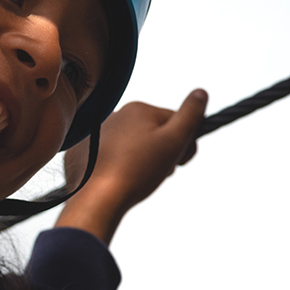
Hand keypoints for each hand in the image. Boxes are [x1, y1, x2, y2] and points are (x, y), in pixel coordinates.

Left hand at [55, 88, 206, 244]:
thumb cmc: (138, 170)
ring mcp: (99, 133)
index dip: (184, 144)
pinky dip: (123, 165)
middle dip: (164, 152)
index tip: (180, 162)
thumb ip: (190, 116)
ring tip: (140, 177)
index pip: (175, 121)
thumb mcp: (173, 141)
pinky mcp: (88, 151)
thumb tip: (201, 92)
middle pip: (154, 133)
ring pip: (136, 145)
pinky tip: (123, 178)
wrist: (99, 197)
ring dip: (146, 160)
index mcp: (137, 109)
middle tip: (158, 171)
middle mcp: (115, 116)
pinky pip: (116, 155)